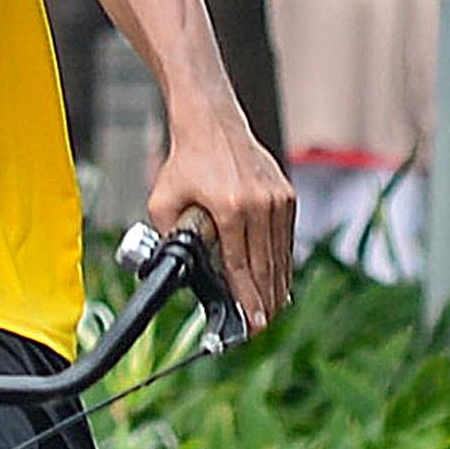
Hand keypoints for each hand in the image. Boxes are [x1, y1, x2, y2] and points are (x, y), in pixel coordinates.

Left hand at [139, 107, 298, 327]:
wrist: (212, 123)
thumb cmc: (186, 162)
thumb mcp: (163, 201)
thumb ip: (168, 236)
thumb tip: (173, 266)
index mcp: (231, 207)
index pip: (241, 264)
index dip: (247, 298)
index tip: (253, 322)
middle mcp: (261, 204)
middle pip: (265, 265)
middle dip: (264, 300)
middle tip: (261, 325)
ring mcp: (278, 198)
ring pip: (280, 254)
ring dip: (276, 284)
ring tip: (270, 310)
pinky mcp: (286, 195)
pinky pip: (285, 237)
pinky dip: (281, 261)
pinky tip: (278, 279)